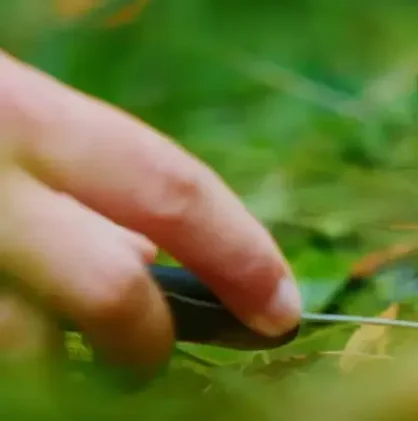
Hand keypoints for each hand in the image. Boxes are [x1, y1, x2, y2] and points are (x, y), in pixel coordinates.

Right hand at [0, 50, 301, 375]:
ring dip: (60, 376)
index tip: (284, 311)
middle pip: (114, 292)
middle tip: (146, 364)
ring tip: (55, 361)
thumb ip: (82, 187)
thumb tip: (157, 265)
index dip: (241, 256)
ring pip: (28, 355)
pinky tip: (10, 342)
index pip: (171, 190)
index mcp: (23, 117)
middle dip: (148, 347)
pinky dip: (12, 369)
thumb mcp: (11, 126)